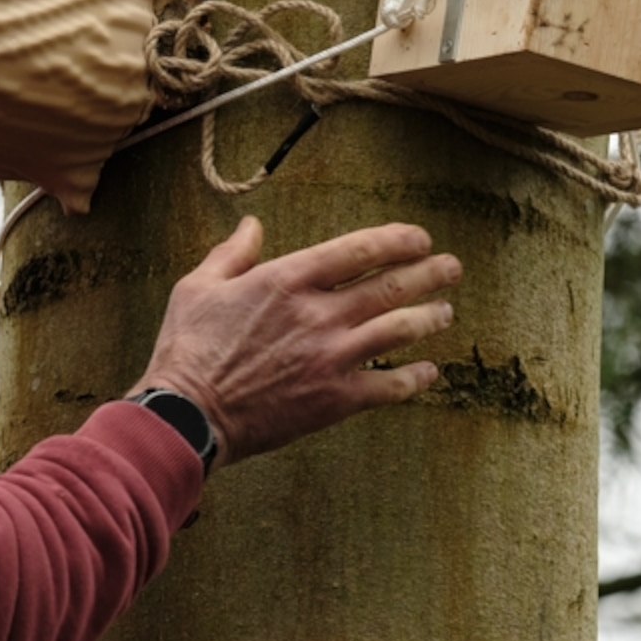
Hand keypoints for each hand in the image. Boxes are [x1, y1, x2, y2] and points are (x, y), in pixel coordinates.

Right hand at [134, 216, 456, 461]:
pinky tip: (429, 372)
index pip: (359, 249)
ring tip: (446, 312)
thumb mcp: (198, 287)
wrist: (188, 416)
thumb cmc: (188, 349)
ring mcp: (331, 357)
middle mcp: (318, 314)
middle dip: (430, 273)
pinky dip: (415, 378)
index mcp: (287, 279)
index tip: (420, 238)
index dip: (398, 240)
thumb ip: (233, 253)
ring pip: (399, 330)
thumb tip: (251, 224)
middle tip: (453, 267)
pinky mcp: (335, 399)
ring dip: (430, 318)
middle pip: (391, 285)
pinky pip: (389, 385)